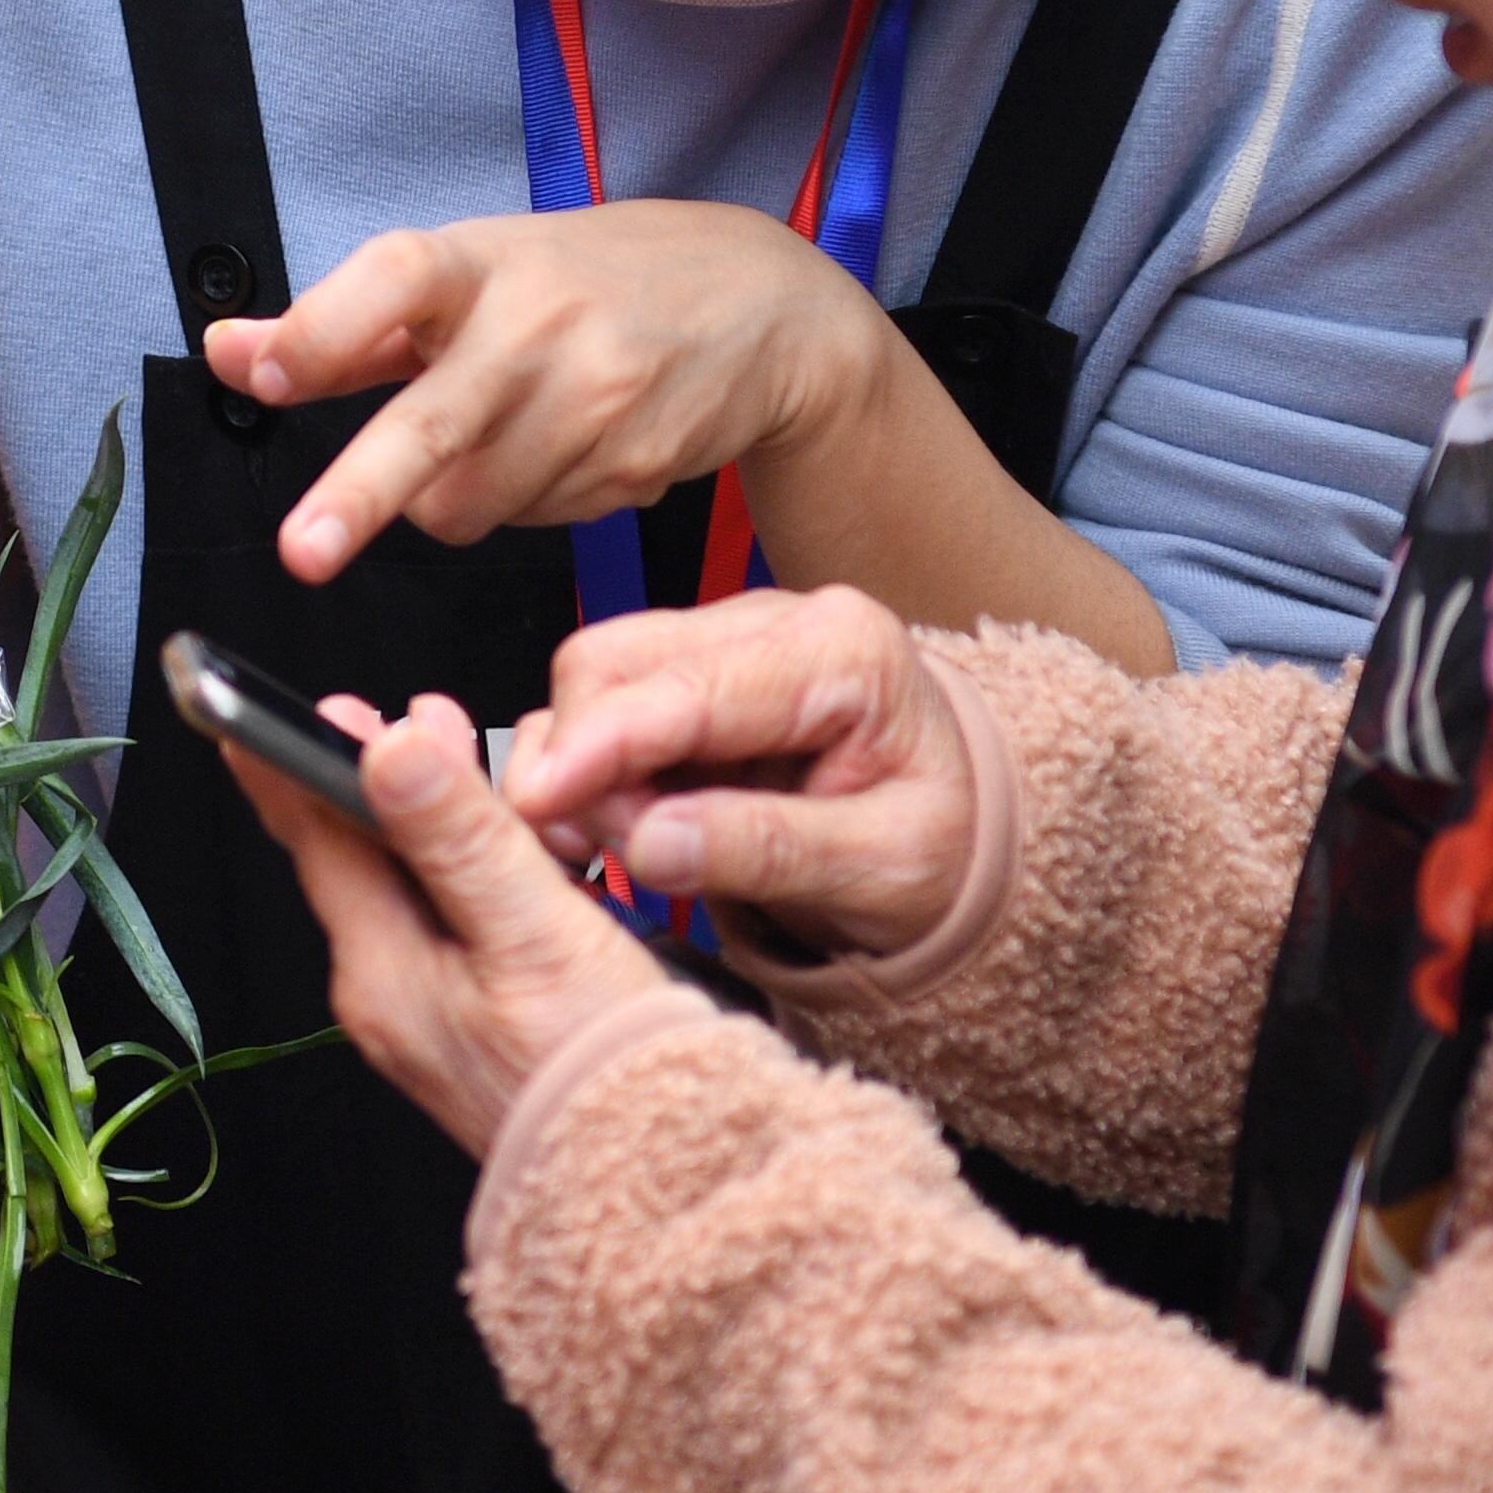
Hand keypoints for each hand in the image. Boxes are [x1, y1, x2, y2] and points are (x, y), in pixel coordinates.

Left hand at [206, 206, 876, 584]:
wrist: (761, 305)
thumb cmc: (588, 283)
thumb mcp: (465, 278)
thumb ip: (340, 327)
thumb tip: (229, 353)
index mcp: (482, 263)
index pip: (394, 279)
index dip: (324, 330)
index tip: (268, 376)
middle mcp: (538, 325)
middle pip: (434, 423)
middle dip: (360, 492)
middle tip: (303, 552)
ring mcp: (594, 400)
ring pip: (469, 505)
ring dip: (452, 495)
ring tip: (496, 436)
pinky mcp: (635, 467)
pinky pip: (534, 521)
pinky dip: (527, 501)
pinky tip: (567, 447)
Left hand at [220, 695, 681, 1158]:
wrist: (665, 1191)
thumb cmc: (604, 1074)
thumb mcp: (532, 934)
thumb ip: (458, 838)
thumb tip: (387, 748)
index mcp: (381, 973)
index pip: (315, 840)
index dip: (301, 758)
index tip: (278, 703)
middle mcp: (387, 1001)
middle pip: (357, 862)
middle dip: (380, 777)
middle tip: (419, 714)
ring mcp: (426, 1024)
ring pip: (406, 893)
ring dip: (432, 821)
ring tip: (469, 761)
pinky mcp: (470, 1036)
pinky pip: (446, 931)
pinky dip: (467, 874)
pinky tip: (514, 855)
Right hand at [499, 588, 979, 966]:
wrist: (955, 828)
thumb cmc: (936, 844)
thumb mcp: (883, 870)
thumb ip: (767, 851)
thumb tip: (650, 844)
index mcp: (843, 651)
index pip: (690, 690)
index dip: (601, 744)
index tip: (537, 800)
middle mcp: (774, 622)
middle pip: (616, 663)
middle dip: (581, 763)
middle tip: (602, 857)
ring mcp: (723, 639)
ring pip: (593, 679)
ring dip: (576, 769)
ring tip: (623, 849)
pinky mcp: (687, 672)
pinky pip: (599, 707)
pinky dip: (583, 770)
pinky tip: (615, 826)